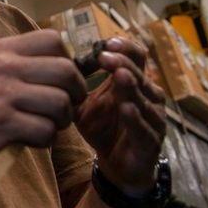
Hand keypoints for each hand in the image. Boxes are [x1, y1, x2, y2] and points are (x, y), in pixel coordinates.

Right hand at [0, 29, 87, 171]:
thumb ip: (21, 62)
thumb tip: (67, 65)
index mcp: (1, 50)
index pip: (53, 39)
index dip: (67, 60)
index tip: (61, 79)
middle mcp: (3, 67)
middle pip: (65, 70)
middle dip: (76, 92)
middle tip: (68, 105)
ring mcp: (2, 95)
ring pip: (60, 103)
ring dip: (63, 119)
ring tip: (50, 124)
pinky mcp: (3, 124)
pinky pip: (46, 130)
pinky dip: (46, 139)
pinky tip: (32, 139)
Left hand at [74, 37, 166, 194]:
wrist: (116, 164)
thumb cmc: (103, 128)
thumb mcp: (84, 104)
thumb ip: (74, 85)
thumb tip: (54, 63)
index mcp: (134, 83)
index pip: (136, 58)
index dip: (125, 48)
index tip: (106, 42)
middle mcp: (149, 97)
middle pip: (139, 74)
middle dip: (122, 63)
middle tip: (105, 55)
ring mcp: (153, 119)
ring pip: (144, 99)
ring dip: (131, 86)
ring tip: (120, 74)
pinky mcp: (150, 142)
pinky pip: (143, 128)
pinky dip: (135, 118)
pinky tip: (126, 108)